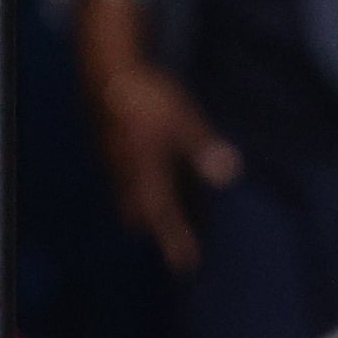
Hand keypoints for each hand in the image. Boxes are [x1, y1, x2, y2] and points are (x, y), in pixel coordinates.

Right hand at [87, 51, 236, 269]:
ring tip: (167, 215)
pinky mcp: (110, 147)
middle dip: (157, 228)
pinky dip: (139, 188)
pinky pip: (124, 179)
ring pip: (128, 197)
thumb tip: (229, 173)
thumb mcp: (183, 120)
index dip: (175, 240)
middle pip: (139, 214)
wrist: (108, 72)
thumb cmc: (148, 97)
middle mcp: (124, 174)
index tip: (186, 265)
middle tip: (177, 242)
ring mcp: (113, 161)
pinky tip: (151, 176)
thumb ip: (204, 148)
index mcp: (143, 173)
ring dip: (147, 209)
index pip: (163, 217)